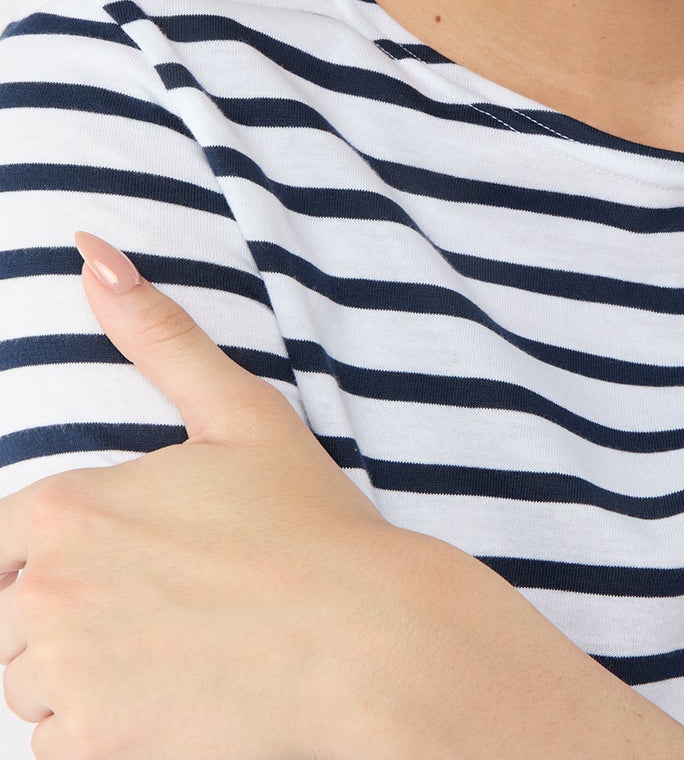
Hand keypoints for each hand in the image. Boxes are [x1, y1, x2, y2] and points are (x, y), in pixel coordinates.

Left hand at [0, 231, 437, 759]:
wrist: (370, 643)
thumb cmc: (310, 526)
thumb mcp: (241, 415)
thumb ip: (158, 335)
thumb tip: (91, 250)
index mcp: (68, 507)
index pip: (1, 546)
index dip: (64, 557)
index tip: (136, 565)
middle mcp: (47, 592)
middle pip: (12, 624)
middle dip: (72, 622)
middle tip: (174, 609)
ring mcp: (66, 677)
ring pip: (31, 691)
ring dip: (87, 683)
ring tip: (179, 656)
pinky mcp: (92, 748)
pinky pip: (59, 748)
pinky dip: (107, 736)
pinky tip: (178, 705)